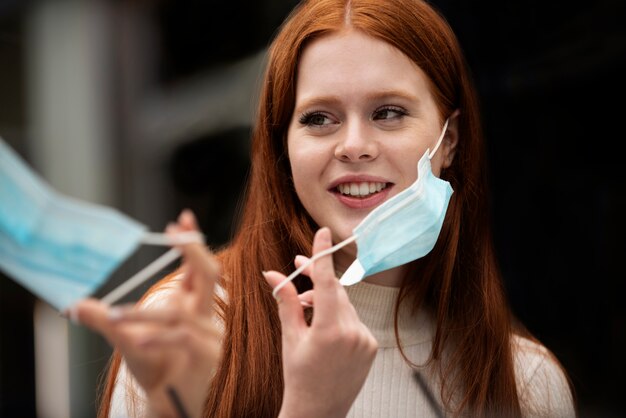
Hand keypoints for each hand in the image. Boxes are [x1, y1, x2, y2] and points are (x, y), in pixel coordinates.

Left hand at [71, 210, 221, 417]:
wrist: (170, 402)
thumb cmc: (156, 367)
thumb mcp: (127, 338)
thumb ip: (104, 320)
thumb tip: (73, 305)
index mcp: (194, 306)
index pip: (199, 269)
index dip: (193, 244)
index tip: (182, 220)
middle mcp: (206, 315)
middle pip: (209, 276)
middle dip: (194, 251)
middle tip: (175, 231)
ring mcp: (210, 335)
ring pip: (181, 313)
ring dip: (145, 312)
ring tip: (114, 316)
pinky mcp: (206, 356)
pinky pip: (183, 338)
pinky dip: (159, 336)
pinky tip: (138, 338)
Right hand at [263, 227, 377, 417]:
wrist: (318, 411)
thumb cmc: (298, 376)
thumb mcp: (290, 337)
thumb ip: (286, 301)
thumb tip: (273, 274)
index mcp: (329, 331)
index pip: (328, 283)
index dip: (323, 255)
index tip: (323, 233)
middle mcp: (352, 333)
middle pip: (335, 291)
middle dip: (317, 278)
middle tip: (298, 267)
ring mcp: (365, 340)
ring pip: (344, 304)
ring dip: (326, 299)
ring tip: (305, 305)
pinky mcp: (371, 345)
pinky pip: (353, 319)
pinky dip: (338, 315)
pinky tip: (323, 325)